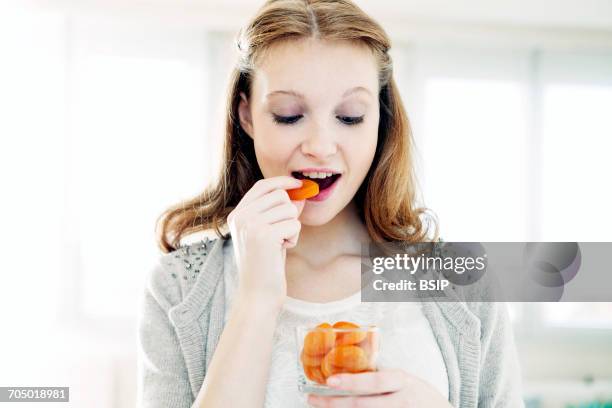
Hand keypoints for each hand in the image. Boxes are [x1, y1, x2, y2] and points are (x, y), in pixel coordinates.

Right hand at [227, 176, 304, 307]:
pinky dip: (294, 238)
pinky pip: (294, 224)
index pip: (262, 186)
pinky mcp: (264, 235)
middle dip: (289, 214)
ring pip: (290, 209)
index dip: (282, 181)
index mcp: (237, 215)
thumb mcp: (269, 233)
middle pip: (280, 196)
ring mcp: (250, 225)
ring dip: (292, 228)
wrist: (257, 295)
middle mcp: (240, 216)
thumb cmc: (266, 265)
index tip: (298, 184)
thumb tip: (299, 194)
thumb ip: (279, 212)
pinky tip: (281, 251)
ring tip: (279, 244)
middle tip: (281, 235)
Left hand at [307, 368, 451, 407]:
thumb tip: (351, 365)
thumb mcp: (405, 380)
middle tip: (312, 399)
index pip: (374, 382)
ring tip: (321, 406)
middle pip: (363, 405)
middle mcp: (400, 401)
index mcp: (402, 382)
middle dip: (334, 404)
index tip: (329, 381)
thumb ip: (382, 376)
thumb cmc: (420, 395)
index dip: (352, 382)